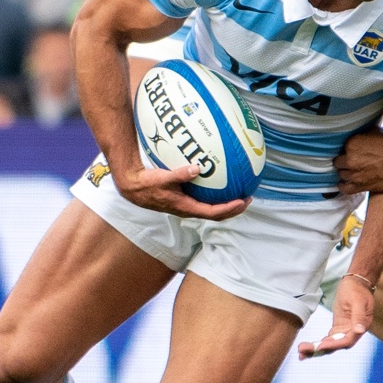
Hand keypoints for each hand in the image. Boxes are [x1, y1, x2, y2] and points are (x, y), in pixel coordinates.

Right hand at [114, 159, 247, 219]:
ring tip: (239, 193)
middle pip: (217, 214)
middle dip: (234, 208)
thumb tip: (197, 168)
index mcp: (186, 208)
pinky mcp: (184, 200)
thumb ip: (180, 174)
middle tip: (248, 198)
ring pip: (212, 209)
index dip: (230, 209)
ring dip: (227, 204)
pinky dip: (215, 195)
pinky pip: (204, 200)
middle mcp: (189, 210)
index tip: (243, 201)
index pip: (213, 213)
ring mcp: (186, 206)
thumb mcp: (163, 178)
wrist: (134, 188)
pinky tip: (219, 182)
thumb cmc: (147, 184)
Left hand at [301, 274, 372, 358]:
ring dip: (316, 350)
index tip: (320, 346)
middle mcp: (352, 333)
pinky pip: (327, 340)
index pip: (346, 341)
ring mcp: (344, 332)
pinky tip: (307, 348)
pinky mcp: (337, 329)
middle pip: (335, 346)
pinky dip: (317, 345)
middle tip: (302, 351)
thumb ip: (359, 316)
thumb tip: (360, 330)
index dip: (333, 345)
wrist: (355, 283)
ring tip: (300, 353)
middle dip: (319, 350)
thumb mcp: (358, 301)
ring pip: (330, 345)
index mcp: (360, 328)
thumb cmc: (358, 291)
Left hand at [334, 132, 382, 194]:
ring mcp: (354, 174)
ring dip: (346, 172)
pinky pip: (345, 188)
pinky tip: (345, 183)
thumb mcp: (374, 132)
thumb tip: (356, 138)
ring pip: (341, 174)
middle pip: (338, 162)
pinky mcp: (360, 186)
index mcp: (352, 144)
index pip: (342, 147)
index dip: (348, 149)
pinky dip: (343, 186)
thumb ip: (360, 136)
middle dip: (344, 161)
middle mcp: (350, 160)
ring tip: (352, 171)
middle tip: (352, 161)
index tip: (354, 151)